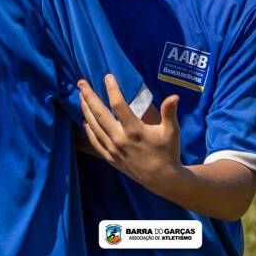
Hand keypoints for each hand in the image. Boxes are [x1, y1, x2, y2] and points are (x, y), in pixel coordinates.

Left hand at [78, 75, 182, 189]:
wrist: (162, 179)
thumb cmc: (168, 152)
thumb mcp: (172, 132)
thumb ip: (170, 113)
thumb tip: (174, 96)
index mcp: (134, 130)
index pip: (118, 105)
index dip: (112, 89)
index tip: (108, 76)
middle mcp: (120, 139)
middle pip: (99, 114)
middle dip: (89, 96)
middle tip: (81, 82)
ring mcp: (113, 149)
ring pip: (94, 127)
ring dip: (86, 110)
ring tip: (81, 96)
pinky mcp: (111, 158)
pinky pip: (95, 142)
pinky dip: (89, 130)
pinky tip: (85, 121)